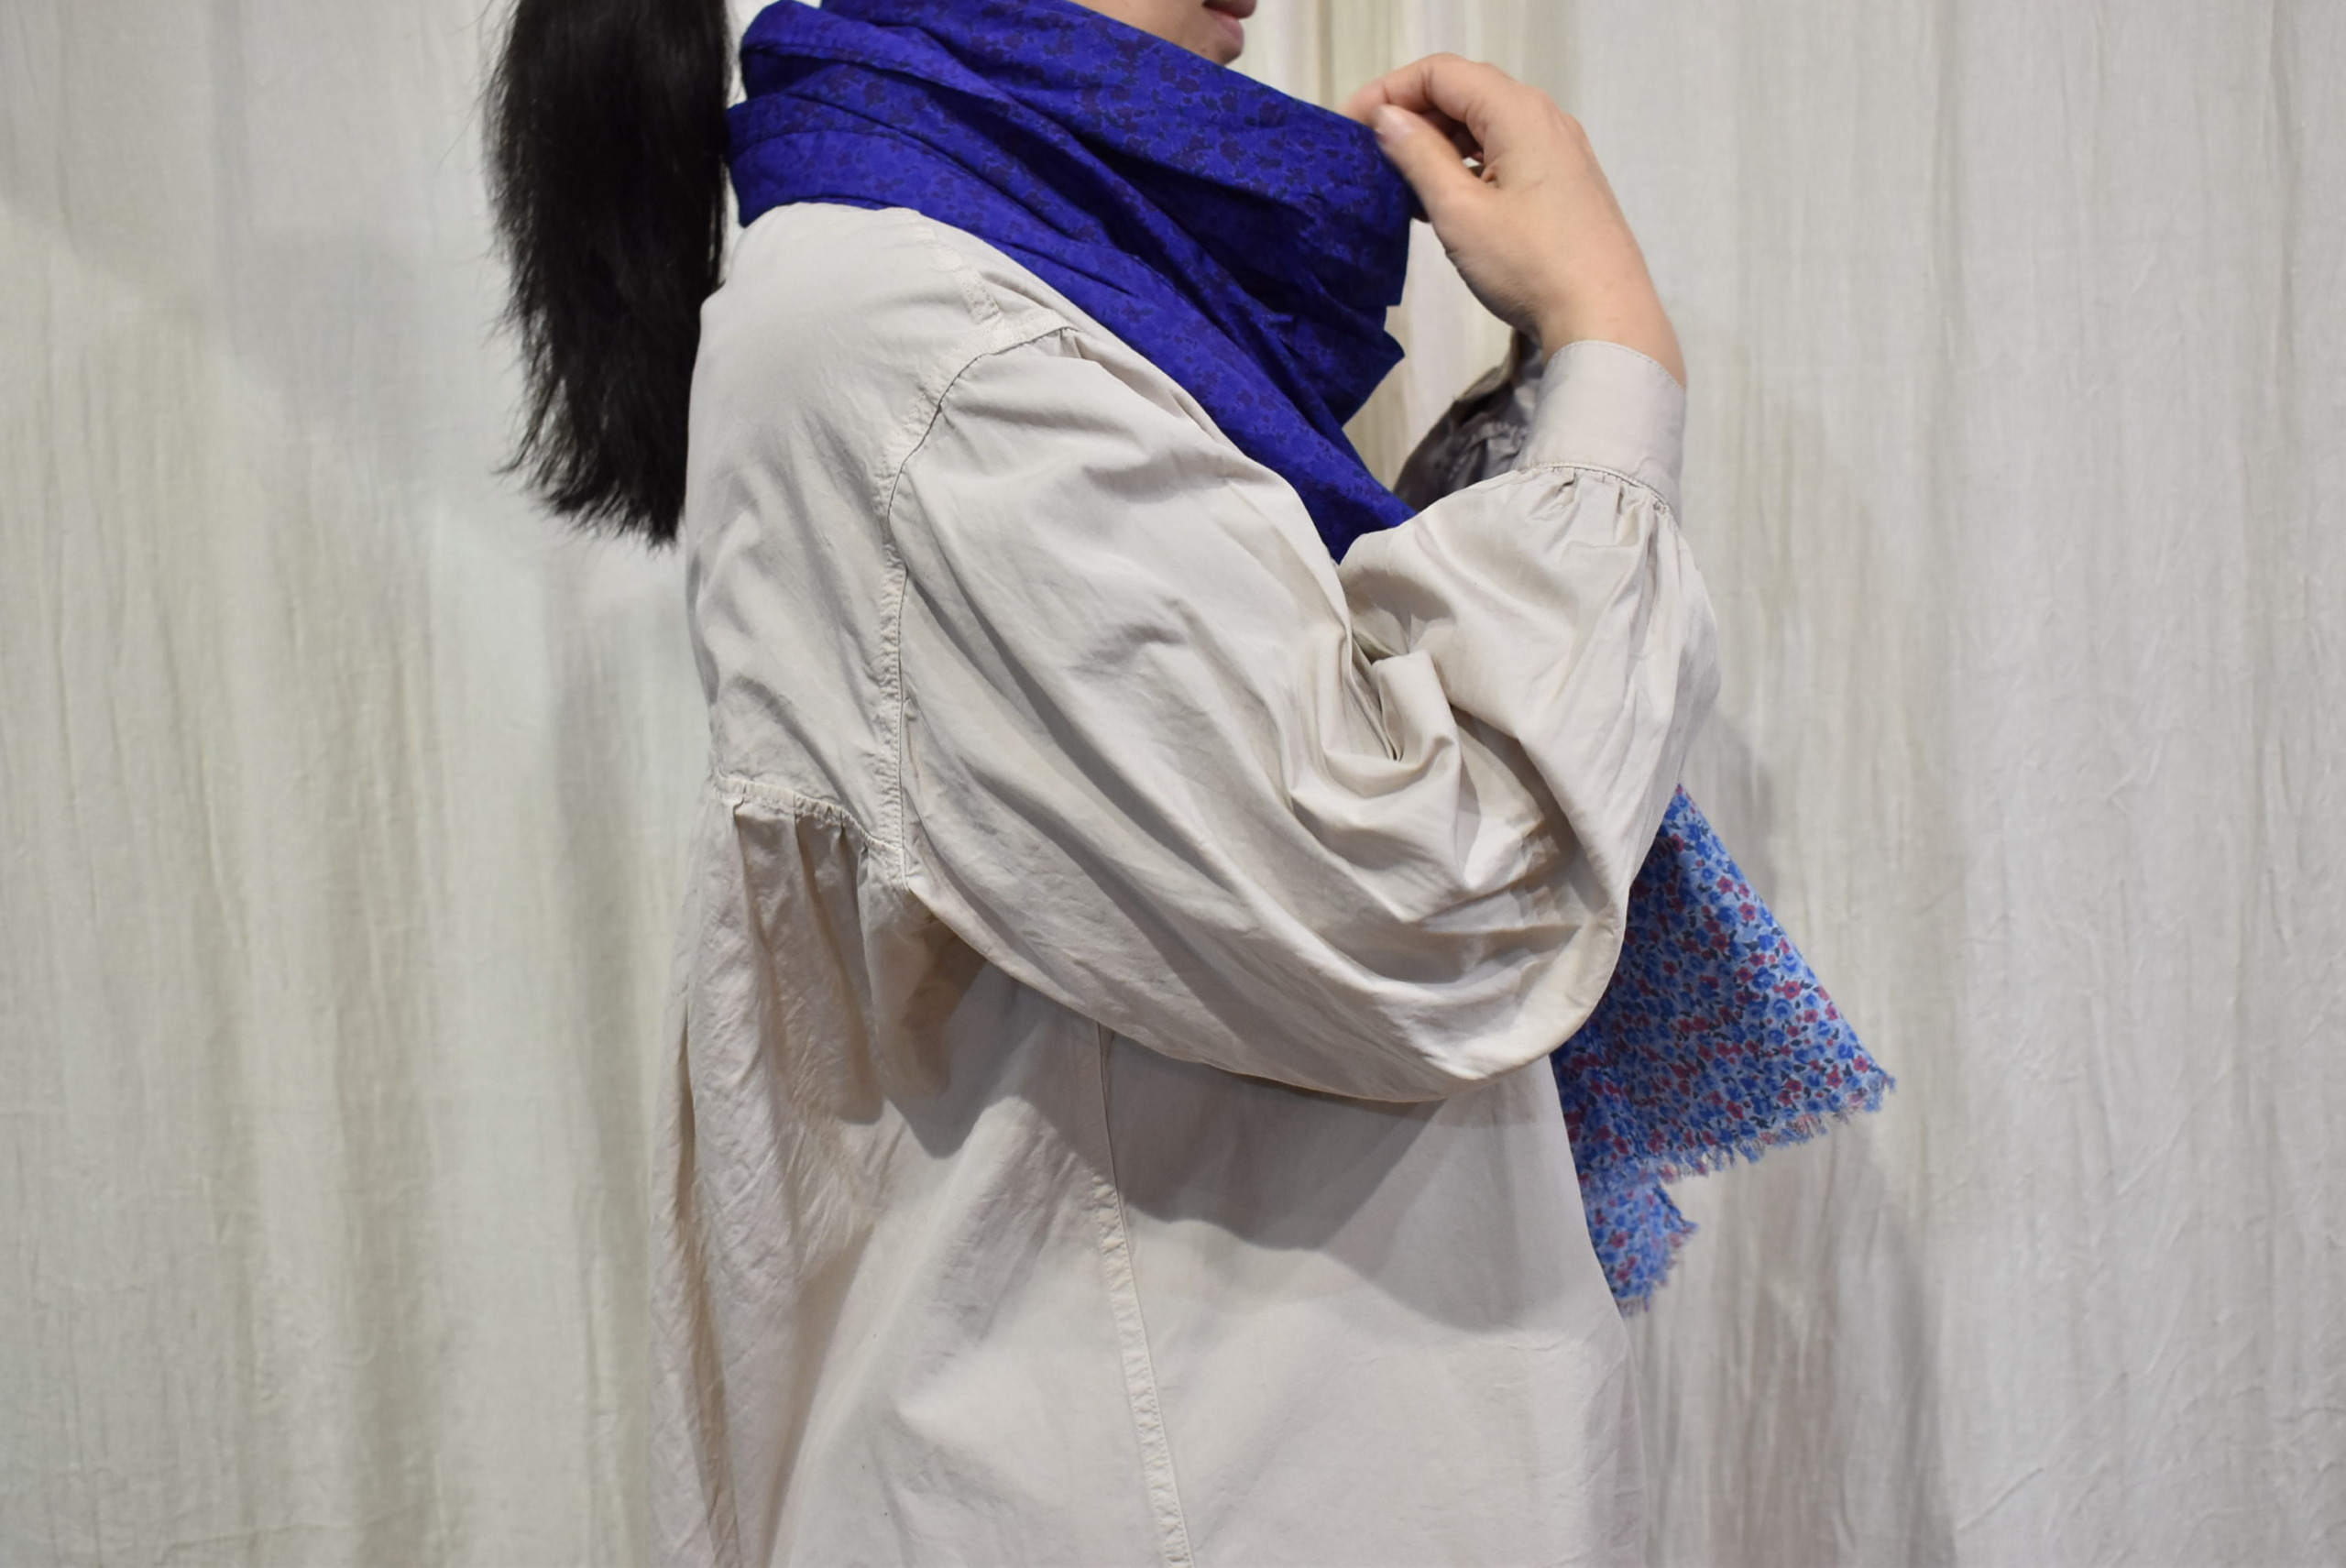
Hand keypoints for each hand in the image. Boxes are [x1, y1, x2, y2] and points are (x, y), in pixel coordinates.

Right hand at [1344, 56, 1684, 385]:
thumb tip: (1388, 120)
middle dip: (1412, 116)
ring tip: (1399, 185)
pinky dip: (1467, 167)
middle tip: (1370, 156)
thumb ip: (1419, 157)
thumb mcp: (1460, 211)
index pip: (1441, 73)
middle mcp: (1543, 119)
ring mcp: (1558, 152)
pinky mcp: (1563, 185)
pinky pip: (1505, 156)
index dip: (1389, 91)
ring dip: (1438, 145)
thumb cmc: (1531, 266)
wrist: (1604, 319)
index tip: (1351, 127)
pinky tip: (1441, 203)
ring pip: (1485, 127)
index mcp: (1518, 112)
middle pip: (1464, 94)